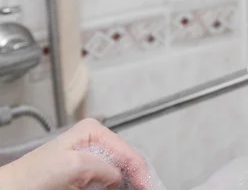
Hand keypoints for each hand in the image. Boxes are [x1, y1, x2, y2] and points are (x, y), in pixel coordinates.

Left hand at [0, 118, 152, 189]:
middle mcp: (95, 142)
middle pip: (128, 160)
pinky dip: (119, 186)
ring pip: (122, 171)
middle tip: (147, 188)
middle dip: (139, 175)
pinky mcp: (86, 175)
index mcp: (93, 131)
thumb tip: (118, 174)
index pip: (128, 151)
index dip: (142, 171)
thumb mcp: (74, 164)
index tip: (149, 187)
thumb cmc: (32, 176)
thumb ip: (102, 165)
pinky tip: (124, 188)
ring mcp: (92, 159)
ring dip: (131, 181)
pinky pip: (111, 180)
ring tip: (140, 187)